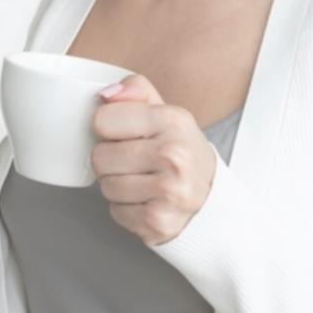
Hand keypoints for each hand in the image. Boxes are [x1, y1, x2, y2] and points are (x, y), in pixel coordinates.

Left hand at [90, 74, 216, 246]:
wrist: (213, 199)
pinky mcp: (159, 221)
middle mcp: (174, 155)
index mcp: (173, 120)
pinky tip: (147, 201)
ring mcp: (169, 191)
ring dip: (117, 187)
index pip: (102, 120)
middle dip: (111, 161)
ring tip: (143, 182)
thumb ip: (136, 91)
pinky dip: (126, 209)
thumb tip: (106, 94)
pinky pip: (116, 212)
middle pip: (99, 157)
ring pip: (106, 186)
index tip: (126, 135)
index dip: (108, 129)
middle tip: (136, 163)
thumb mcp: (165, 113)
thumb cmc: (180, 152)